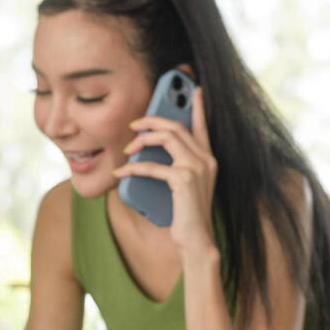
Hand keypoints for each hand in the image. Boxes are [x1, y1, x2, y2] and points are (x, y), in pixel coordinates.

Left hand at [114, 87, 217, 256]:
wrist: (197, 240)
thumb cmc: (187, 216)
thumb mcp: (183, 188)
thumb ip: (175, 168)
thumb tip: (147, 155)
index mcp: (209, 159)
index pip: (203, 126)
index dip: (198, 106)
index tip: (194, 89)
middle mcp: (206, 160)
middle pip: (177, 127)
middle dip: (152, 120)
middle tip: (134, 125)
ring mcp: (197, 168)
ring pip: (167, 138)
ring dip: (143, 140)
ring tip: (128, 148)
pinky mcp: (184, 180)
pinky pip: (153, 166)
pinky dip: (133, 168)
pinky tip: (121, 173)